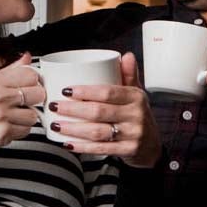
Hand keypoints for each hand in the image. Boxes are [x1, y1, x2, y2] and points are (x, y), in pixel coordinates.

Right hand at [0, 53, 45, 160]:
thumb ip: (10, 71)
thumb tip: (27, 58)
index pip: (30, 74)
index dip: (34, 82)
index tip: (30, 86)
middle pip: (38, 93)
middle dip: (33, 100)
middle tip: (22, 103)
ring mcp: (1, 115)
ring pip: (34, 115)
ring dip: (26, 118)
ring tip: (11, 117)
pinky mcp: (4, 132)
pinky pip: (27, 130)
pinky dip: (20, 130)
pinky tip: (8, 126)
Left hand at [47, 52, 161, 167]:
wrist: (152, 145)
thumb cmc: (137, 115)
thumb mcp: (136, 94)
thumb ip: (129, 75)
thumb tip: (126, 55)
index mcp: (136, 97)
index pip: (107, 92)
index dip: (85, 91)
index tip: (66, 90)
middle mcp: (136, 115)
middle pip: (98, 112)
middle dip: (73, 109)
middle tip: (54, 106)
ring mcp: (133, 134)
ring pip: (98, 131)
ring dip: (73, 129)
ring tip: (56, 124)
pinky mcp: (128, 150)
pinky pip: (101, 149)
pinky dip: (83, 147)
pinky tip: (68, 143)